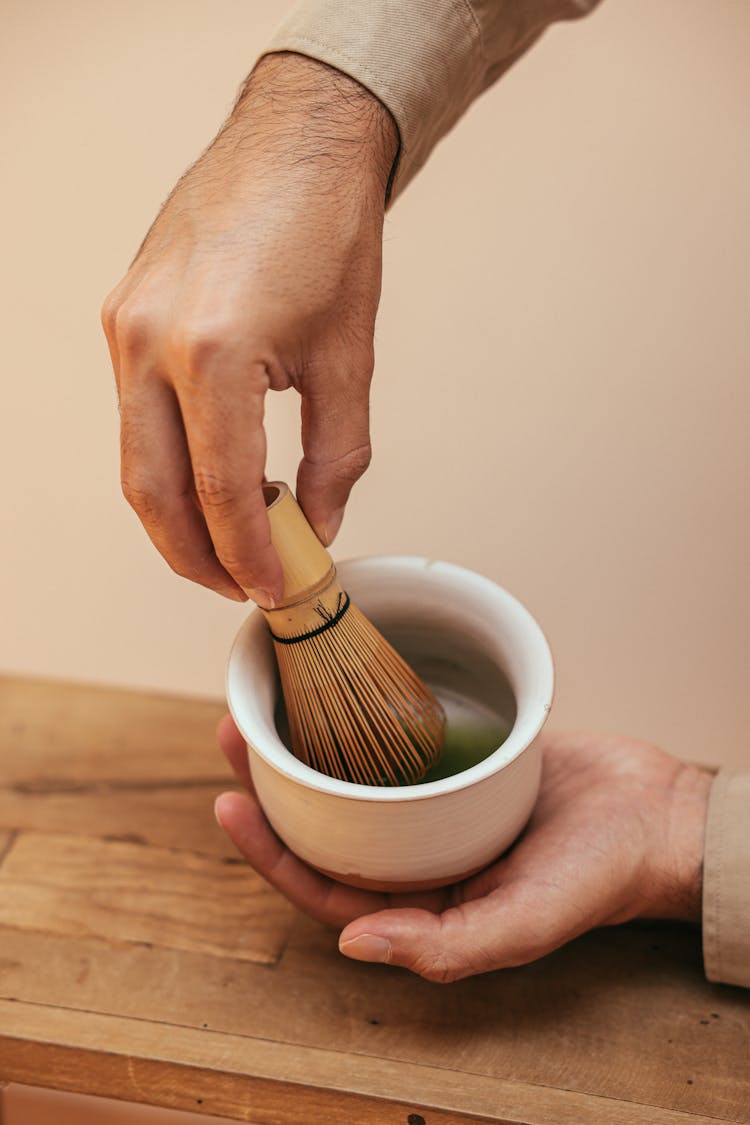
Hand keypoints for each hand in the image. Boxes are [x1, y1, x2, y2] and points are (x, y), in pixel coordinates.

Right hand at [101, 53, 397, 604]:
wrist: (297, 142)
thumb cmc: (328, 232)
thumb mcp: (349, 357)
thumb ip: (335, 455)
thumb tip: (319, 522)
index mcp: (213, 348)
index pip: (221, 490)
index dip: (248, 554)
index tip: (273, 588)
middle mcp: (151, 339)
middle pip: (156, 492)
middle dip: (196, 556)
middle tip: (240, 586)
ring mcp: (125, 325)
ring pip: (136, 460)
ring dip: (177, 516)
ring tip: (229, 545)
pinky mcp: (122, 315)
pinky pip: (135, 415)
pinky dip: (168, 462)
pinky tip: (210, 480)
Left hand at [214, 717, 712, 982]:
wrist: (653, 813)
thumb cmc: (597, 877)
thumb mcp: (523, 922)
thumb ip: (445, 946)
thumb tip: (354, 946)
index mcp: (419, 902)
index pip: (323, 884)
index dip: (269, 851)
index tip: (230, 804)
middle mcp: (417, 854)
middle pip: (325, 824)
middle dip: (272, 786)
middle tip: (236, 734)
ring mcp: (433, 803)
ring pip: (352, 778)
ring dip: (306, 746)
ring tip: (268, 705)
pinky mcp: (456, 758)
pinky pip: (395, 742)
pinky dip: (361, 720)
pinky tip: (337, 688)